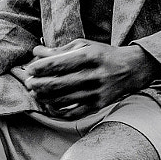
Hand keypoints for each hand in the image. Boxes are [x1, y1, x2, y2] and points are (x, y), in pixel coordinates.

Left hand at [23, 40, 160, 119]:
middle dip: (37, 85)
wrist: (132, 69)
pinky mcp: (98, 106)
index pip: (58, 64)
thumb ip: (60, 51)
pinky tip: (50, 104)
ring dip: (44, 98)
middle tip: (29, 83)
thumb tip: (36, 53)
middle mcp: (94, 76)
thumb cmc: (103, 55)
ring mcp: (96, 93)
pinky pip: (73, 113)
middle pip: (57, 84)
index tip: (30, 69)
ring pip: (62, 100)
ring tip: (36, 93)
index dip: (40, 68)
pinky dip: (58, 111)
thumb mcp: (84, 46)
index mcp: (90, 57)